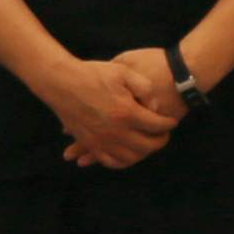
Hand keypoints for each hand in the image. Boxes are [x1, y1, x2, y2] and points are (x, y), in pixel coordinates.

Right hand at [49, 48, 184, 166]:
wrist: (61, 82)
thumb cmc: (93, 73)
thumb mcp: (123, 71)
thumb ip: (145, 88)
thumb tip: (154, 106)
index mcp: (126, 112)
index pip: (157, 125)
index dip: (168, 123)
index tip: (171, 121)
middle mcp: (116, 131)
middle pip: (147, 146)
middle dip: (160, 141)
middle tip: (163, 135)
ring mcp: (102, 141)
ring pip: (130, 158)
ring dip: (143, 154)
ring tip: (147, 144)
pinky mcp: (90, 144)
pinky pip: (110, 161)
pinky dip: (122, 162)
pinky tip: (127, 154)